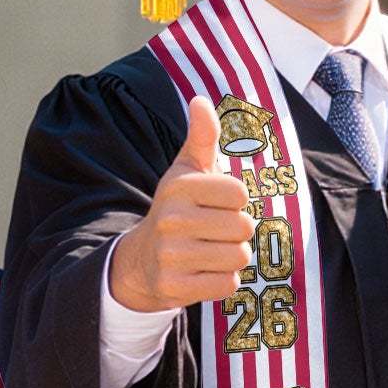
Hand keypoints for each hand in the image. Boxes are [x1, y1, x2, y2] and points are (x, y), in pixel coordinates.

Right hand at [107, 96, 255, 312]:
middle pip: (244, 226)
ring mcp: (171, 256)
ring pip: (239, 256)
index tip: (215, 204)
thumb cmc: (177, 208)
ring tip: (210, 250)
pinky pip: (228, 284)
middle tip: (214, 231)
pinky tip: (204, 271)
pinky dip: (223, 280)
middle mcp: (172, 219)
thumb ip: (202, 137)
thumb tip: (200, 100)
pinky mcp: (175, 287)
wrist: (143, 259)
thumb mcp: (187, 171)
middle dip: (237, 231)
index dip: (235, 201)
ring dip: (232, 256)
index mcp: (179, 187)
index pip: (239, 193)